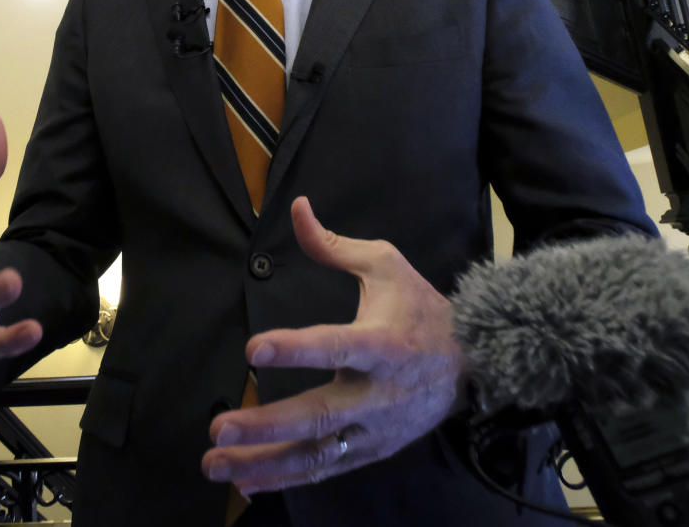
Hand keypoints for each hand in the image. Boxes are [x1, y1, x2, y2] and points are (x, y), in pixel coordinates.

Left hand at [202, 196, 465, 494]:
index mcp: (383, 342)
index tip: (255, 349)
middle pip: (320, 415)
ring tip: (215, 463)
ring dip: (265, 463)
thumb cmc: (420, 307)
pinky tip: (246, 482)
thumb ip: (334, 244)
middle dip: (267, 425)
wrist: (473, 363)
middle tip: (219, 429)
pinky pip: (326, 470)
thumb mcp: (385, 264)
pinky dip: (286, 479)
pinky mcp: (372, 451)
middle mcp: (378, 393)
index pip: (336, 346)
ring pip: (318, 454)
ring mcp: (375, 430)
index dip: (296, 349)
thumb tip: (297, 206)